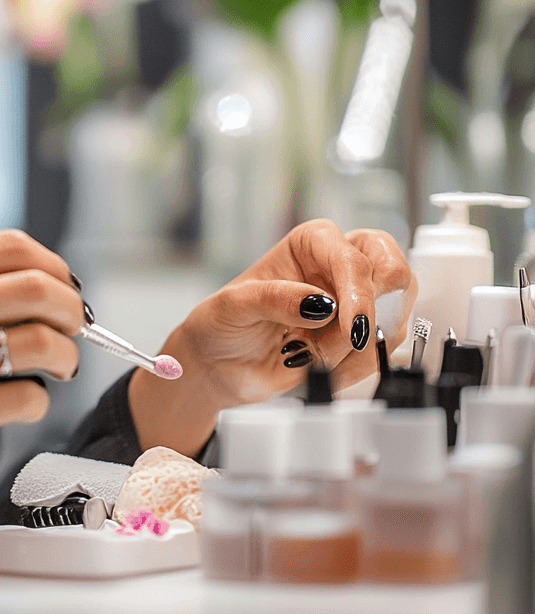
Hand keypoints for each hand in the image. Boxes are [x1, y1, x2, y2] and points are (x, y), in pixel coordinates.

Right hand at [0, 229, 81, 537]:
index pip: (15, 247)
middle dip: (73, 309)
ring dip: (66, 356)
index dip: (55, 266)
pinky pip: (27, 398)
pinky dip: (39, 400)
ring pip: (42, 344)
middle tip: (73, 327)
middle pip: (38, 290)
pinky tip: (20, 398)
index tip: (63, 288)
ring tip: (57, 365)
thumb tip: (51, 281)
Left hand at [129, 220, 416, 456]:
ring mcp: (353, 305)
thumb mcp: (235, 304)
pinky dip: (348, 370)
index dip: (359, 293)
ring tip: (302, 350)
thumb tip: (320, 304)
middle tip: (344, 338)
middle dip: (372, 314)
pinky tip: (311, 364)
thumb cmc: (223, 323)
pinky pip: (376, 357)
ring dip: (348, 350)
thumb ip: (274, 298)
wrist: (219, 366)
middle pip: (394, 274)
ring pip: (389, 322)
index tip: (352, 327)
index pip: (353, 257)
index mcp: (311, 243)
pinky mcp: (357, 341)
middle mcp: (339, 268)